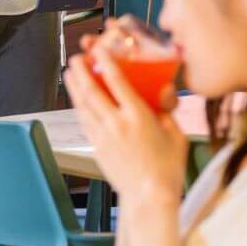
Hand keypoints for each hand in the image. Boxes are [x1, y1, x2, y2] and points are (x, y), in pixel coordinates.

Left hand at [62, 30, 187, 207]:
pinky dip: (78, 106)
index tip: (100, 50)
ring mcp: (103, 136)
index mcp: (139, 117)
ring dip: (75, 87)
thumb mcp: (176, 134)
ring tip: (70, 72)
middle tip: (76, 57)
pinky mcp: (96, 147)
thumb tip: (164, 88)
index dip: (107, 63)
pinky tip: (76, 99)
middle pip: (93, 91)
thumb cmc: (167, 167)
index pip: (118, 82)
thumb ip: (167, 109)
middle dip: (82, 71)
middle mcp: (117, 124)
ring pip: (83, 105)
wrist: (149, 195)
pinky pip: (83, 121)